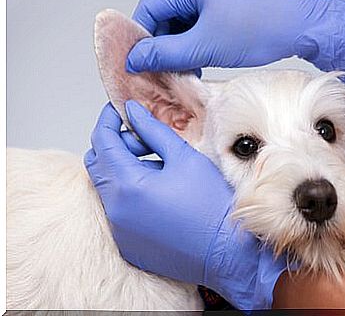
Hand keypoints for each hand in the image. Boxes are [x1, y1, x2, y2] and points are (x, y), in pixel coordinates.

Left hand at [84, 101, 286, 309]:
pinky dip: (130, 194)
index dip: (109, 120)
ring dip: (124, 169)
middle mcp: (116, 211)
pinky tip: (159, 192)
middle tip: (144, 139)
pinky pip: (118, 210)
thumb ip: (154, 131)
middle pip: (98, 164)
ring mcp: (120, 230)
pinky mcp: (128, 244)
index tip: (120, 110)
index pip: (103, 142)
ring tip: (159, 167)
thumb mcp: (184, 158)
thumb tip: (134, 112)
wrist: (227, 252)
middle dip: (115, 144)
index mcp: (127, 186)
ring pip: (108, 187)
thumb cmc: (212, 206)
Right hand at [127, 0, 344, 88]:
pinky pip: (204, 24)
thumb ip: (166, 53)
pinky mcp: (230, 6)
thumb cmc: (262, 26)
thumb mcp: (205, 45)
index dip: (141, 38)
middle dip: (163, 46)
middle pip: (166, 16)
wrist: (304, 25)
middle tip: (164, 71)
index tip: (139, 62)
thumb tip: (137, 58)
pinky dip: (198, 43)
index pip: (149, 8)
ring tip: (186, 70)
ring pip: (185, 23)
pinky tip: (202, 61)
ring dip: (181, 47)